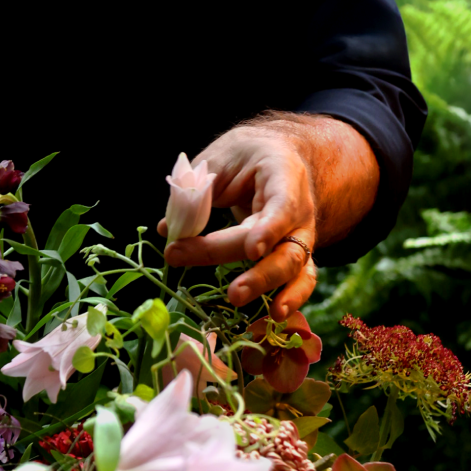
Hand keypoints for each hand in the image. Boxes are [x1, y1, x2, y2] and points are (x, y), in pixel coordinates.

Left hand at [158, 114, 378, 318]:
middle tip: (231, 292)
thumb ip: (197, 191)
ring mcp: (301, 235)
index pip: (283, 205)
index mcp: (284, 177)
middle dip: (258, 273)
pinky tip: (274, 316)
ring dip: (268, 288)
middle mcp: (301, 211)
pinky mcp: (297, 254)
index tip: (251, 249)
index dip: (268, 229)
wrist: (276, 153)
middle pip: (285, 247)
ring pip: (295, 268)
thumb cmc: (245, 155)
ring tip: (244, 303)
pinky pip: (300, 279)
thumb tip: (168, 229)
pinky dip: (291, 298)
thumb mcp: (220, 158)